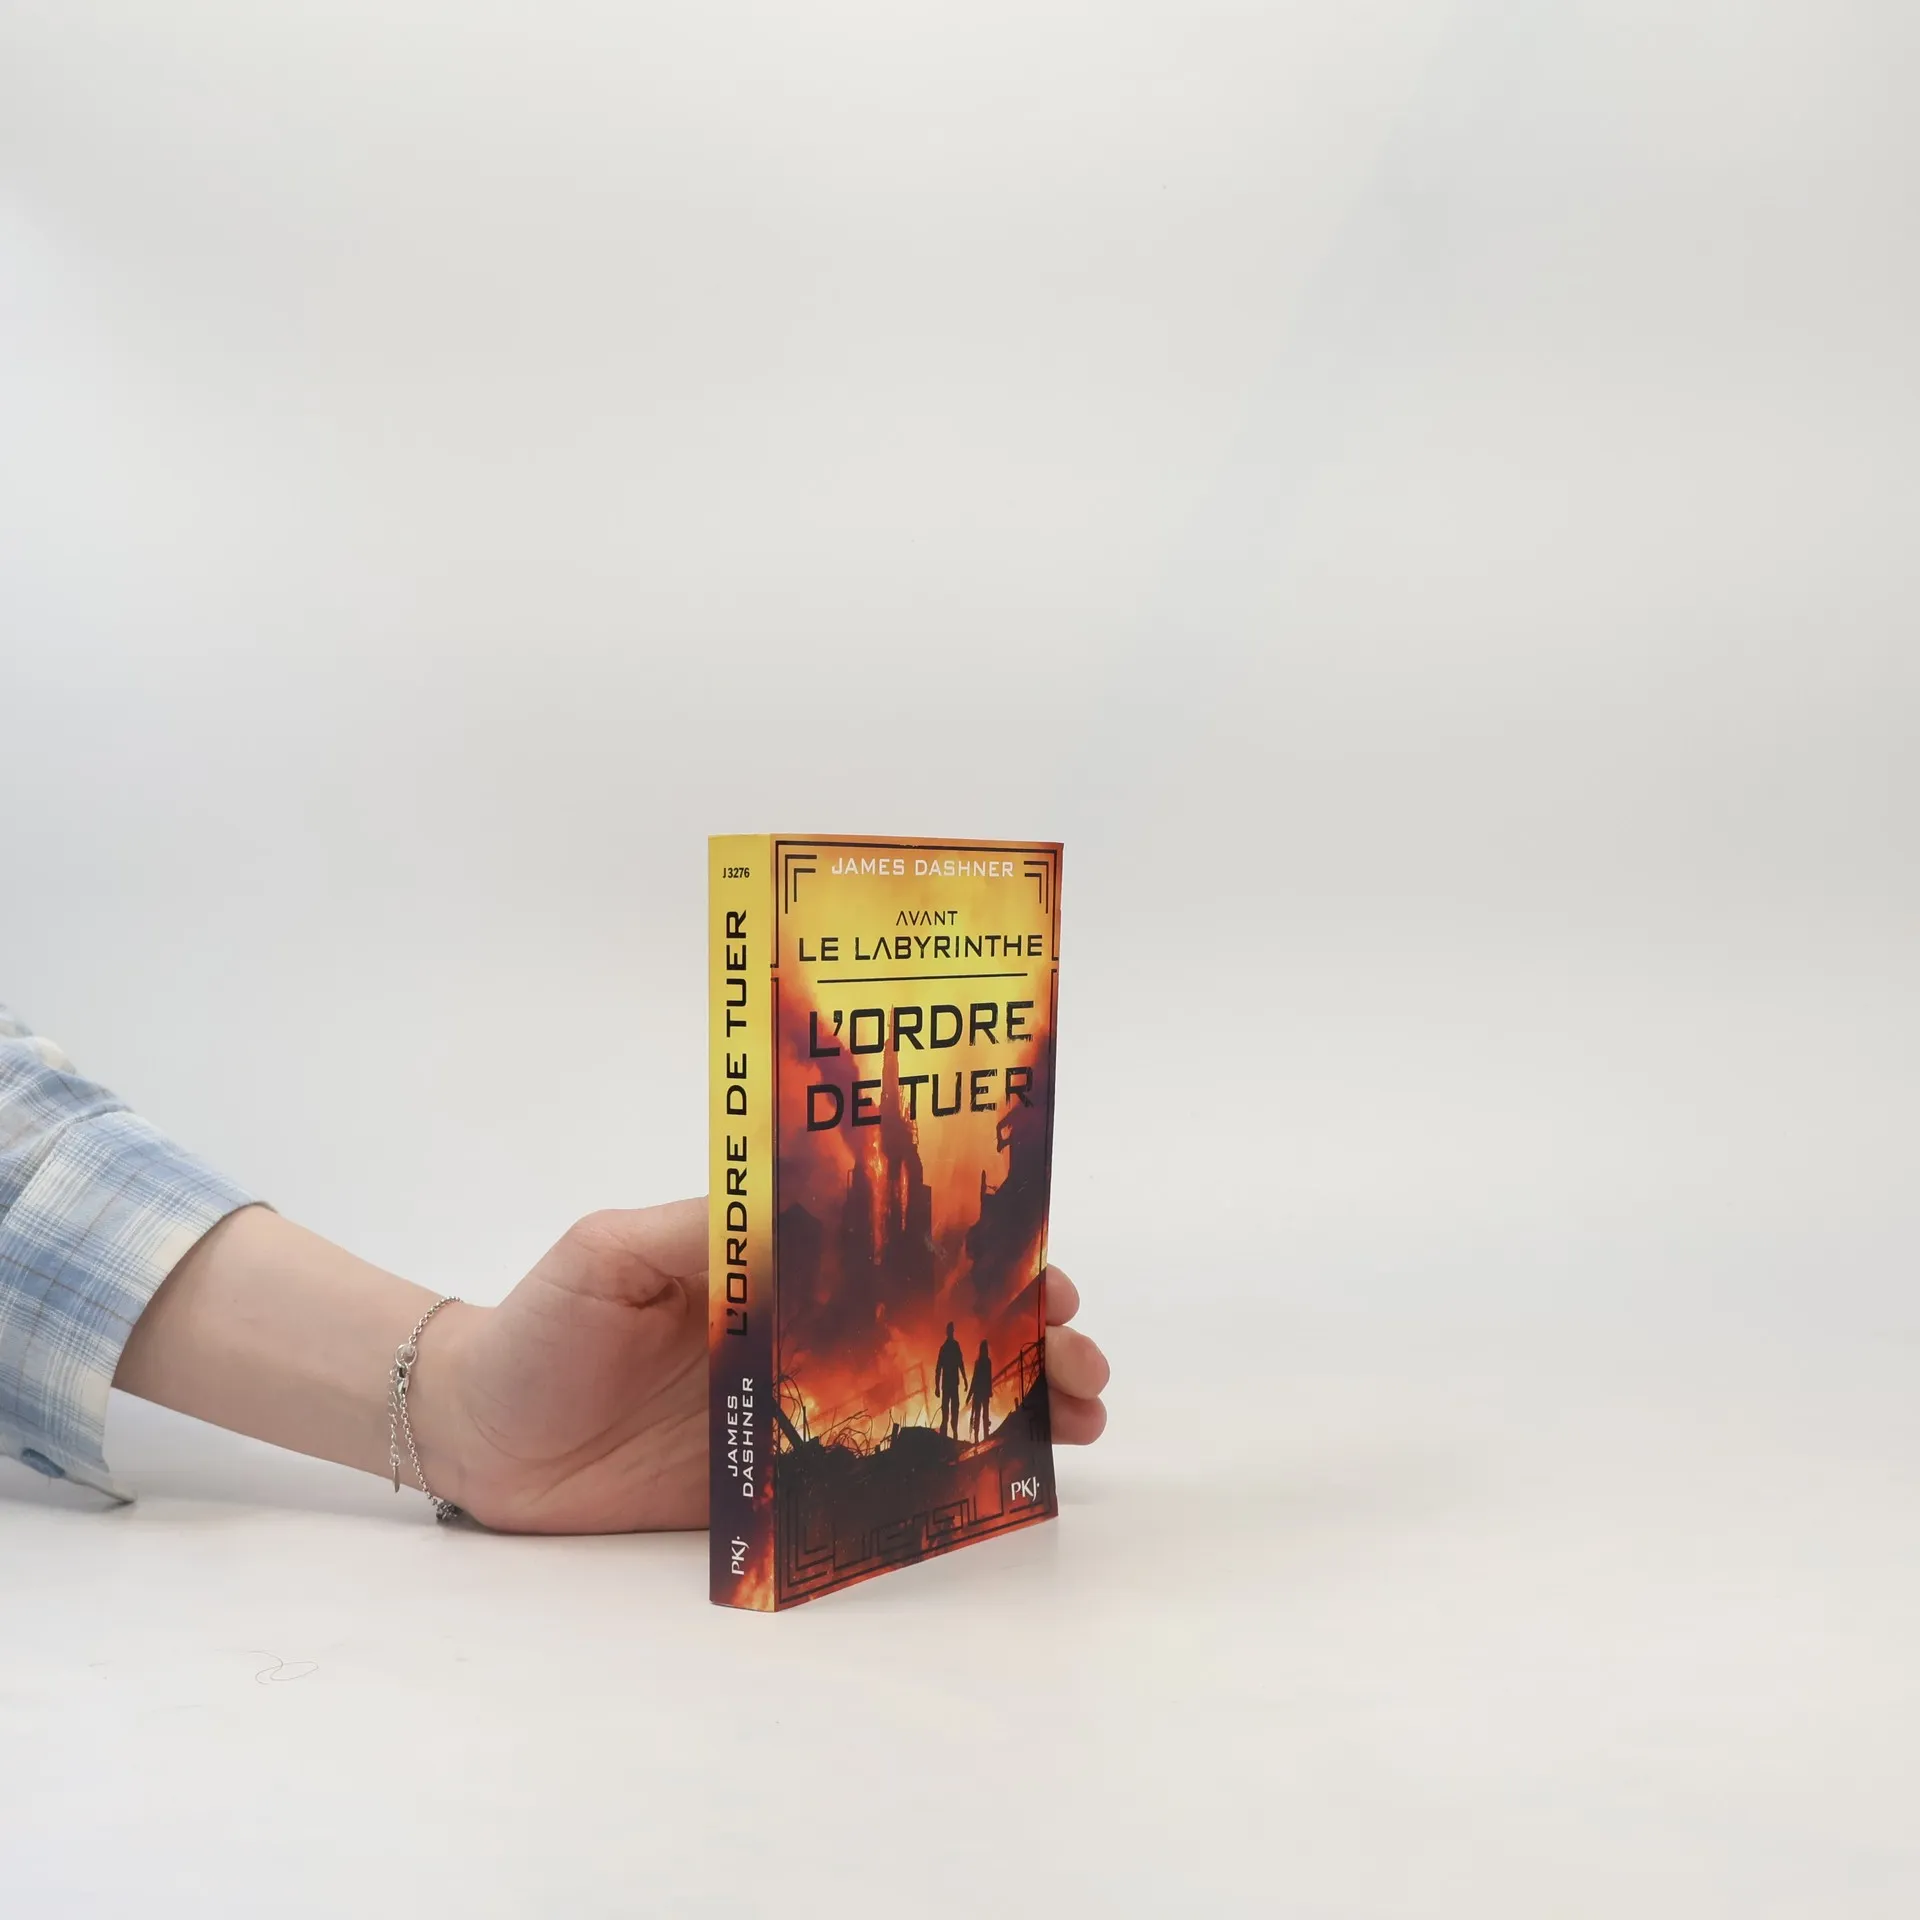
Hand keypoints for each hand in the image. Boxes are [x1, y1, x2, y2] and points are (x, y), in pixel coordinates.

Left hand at [421, 1197, 1110, 1533]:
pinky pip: (867, 1483)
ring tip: (1077, 1420)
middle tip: (1081, 1363)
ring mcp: (792, 1409)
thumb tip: (807, 1224)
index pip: (896, 1250)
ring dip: (1007, 1404)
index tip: (1043, 1277)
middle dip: (1021, 1337)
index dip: (977, 1260)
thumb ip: (702, 1234)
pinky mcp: (771, 1483)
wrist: (479, 1436)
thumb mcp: (613, 1252)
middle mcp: (799, 1331)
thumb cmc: (541, 1324)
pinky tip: (1001, 1480)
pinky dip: (940, 1479)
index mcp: (774, 1263)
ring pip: (920, 1399)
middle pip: (932, 1325)